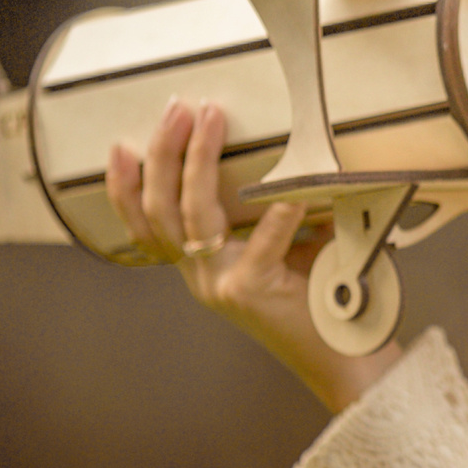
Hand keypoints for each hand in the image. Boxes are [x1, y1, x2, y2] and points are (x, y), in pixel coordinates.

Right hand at [105, 98, 403, 412]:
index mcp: (201, 268)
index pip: (145, 226)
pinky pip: (261, 242)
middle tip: (179, 108)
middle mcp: (202, 278)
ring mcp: (222, 285)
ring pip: (193, 214)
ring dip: (199, 161)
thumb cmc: (321, 297)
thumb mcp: (282, 249)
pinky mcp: (253, 292)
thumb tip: (283, 151)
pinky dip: (276, 212)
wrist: (346, 359)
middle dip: (164, 152)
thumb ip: (266, 213)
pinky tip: (290, 188)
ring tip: (210, 120)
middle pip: (161, 209)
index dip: (125, 187)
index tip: (120, 145)